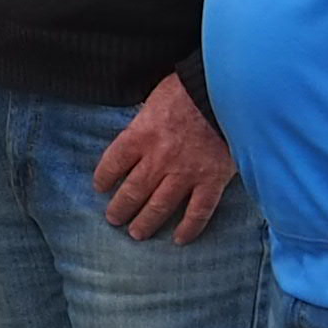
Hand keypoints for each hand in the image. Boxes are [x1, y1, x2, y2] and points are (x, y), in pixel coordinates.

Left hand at [90, 75, 235, 239]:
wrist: (227, 89)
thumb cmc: (191, 87)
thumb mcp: (156, 98)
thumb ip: (146, 122)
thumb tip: (139, 132)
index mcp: (140, 135)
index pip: (113, 163)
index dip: (104, 178)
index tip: (100, 187)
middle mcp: (158, 159)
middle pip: (132, 192)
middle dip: (120, 209)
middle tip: (114, 219)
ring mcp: (185, 173)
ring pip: (159, 207)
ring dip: (145, 223)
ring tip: (137, 234)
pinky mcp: (212, 180)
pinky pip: (198, 211)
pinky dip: (188, 228)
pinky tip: (180, 240)